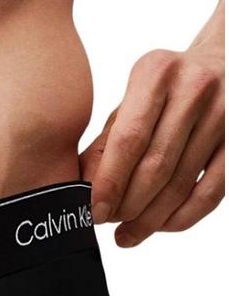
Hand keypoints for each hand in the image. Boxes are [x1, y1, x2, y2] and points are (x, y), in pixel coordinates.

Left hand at [80, 45, 223, 245]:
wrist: (222, 62)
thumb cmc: (165, 88)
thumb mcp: (132, 99)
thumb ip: (106, 141)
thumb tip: (80, 190)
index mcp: (156, 73)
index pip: (129, 139)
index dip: (110, 182)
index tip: (94, 211)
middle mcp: (194, 89)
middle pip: (157, 165)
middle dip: (128, 204)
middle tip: (109, 223)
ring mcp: (224, 114)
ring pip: (183, 183)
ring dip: (151, 217)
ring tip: (128, 233)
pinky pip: (212, 192)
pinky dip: (183, 216)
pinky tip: (161, 227)